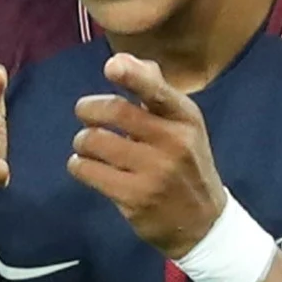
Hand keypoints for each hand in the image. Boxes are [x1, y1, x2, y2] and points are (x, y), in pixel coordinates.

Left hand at [69, 52, 228, 256]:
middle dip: (88, 108)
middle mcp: (173, 143)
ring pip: (95, 142)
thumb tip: (123, 59)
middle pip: (115, 112)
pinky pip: (89, 171)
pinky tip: (87, 167)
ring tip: (86, 145)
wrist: (203, 223)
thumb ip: (155, 90)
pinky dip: (79, 165)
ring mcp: (154, 173)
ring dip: (82, 140)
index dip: (131, 75)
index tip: (111, 67)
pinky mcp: (134, 199)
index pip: (157, 91)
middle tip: (84, 113)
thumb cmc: (186, 164)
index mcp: (185, 118)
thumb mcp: (183, 126)